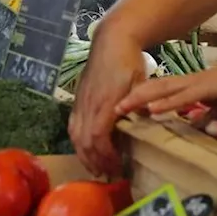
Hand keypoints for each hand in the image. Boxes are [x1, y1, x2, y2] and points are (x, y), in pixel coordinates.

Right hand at [69, 30, 147, 176]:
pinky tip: (86, 149)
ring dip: (84, 154)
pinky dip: (78, 142)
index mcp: (104, 104)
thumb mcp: (141, 84)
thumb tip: (144, 127)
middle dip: (94, 161)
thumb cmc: (128, 62)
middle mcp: (88, 106)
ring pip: (75, 135)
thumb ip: (140, 106)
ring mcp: (80, 103)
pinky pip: (72, 126)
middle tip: (108, 175)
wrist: (111, 41)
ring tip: (95, 168)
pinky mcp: (78, 100)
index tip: (117, 167)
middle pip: (83, 141)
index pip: (98, 138)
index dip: (105, 156)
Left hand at [114, 52, 216, 120]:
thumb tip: (195, 122)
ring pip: (163, 90)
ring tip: (119, 107)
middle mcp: (189, 83)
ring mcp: (197, 84)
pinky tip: (151, 109)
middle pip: (153, 89)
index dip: (138, 99)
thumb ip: (208, 113)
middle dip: (130, 98)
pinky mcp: (209, 88)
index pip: (158, 92)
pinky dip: (167, 103)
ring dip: (140, 99)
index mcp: (190, 87)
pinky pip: (184, 96)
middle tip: (108, 108)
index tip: (118, 109)